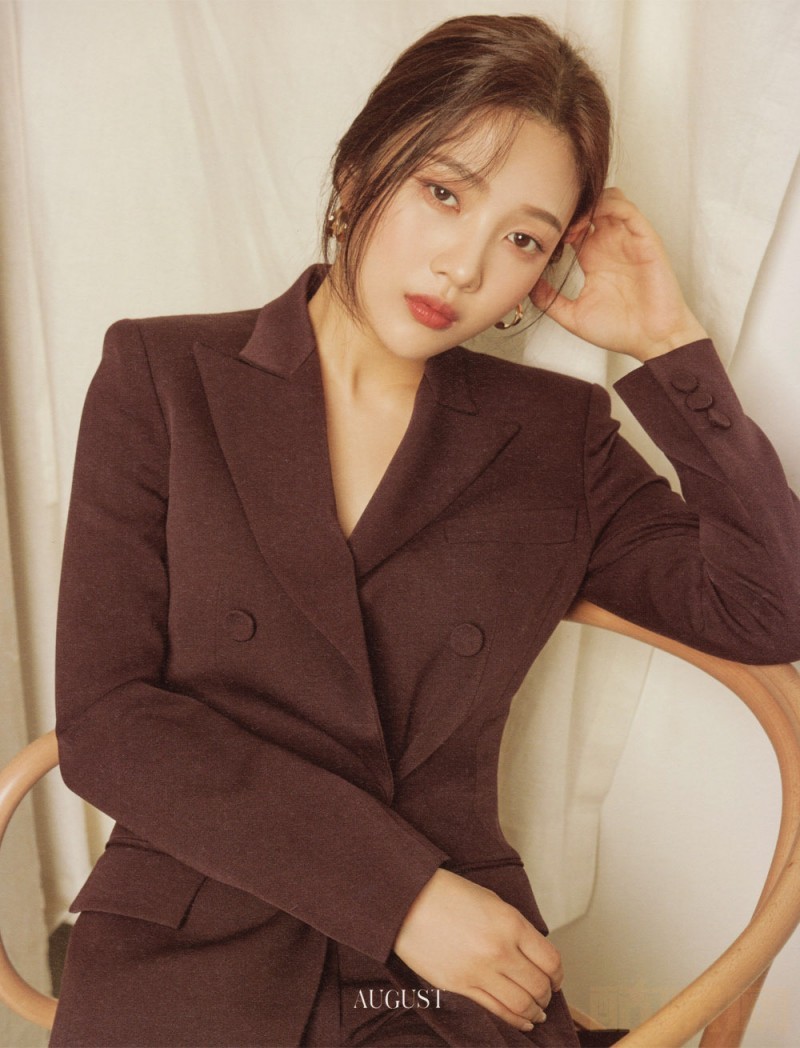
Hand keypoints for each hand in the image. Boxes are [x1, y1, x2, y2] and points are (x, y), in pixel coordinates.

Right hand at [392, 868, 562, 1031]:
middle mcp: (499, 950)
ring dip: (535, 1012)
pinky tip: (522, 1021)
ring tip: (538, 1012)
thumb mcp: (492, 901)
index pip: (550, 961)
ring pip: (520, 1005)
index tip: (557, 978)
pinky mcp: (459, 987)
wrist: (407, 900)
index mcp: (510, 924)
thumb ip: (515, 928)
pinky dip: (514, 1021)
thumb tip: (532, 954)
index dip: (558, 975)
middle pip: (538, 986)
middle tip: (547, 995)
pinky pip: (495, 1011)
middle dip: (547, 994)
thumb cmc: (447, 894)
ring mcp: (479, 972)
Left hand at [531, 188, 707, 360]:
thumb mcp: (573, 316)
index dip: (557, 225)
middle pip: (588, 207)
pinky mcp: (645, 240)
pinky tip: (592, 222)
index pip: (573, 226)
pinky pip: (627, 209)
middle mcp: (610, 245)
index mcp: (593, 258)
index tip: (543, 238)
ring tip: (573, 225)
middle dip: (570, 209)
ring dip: (588, 204)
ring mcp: (627, 240)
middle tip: (556, 226)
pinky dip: (608, 205)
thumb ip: (550, 300)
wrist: (653, 341)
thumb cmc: (620, 330)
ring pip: (608, 200)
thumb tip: (526, 288)